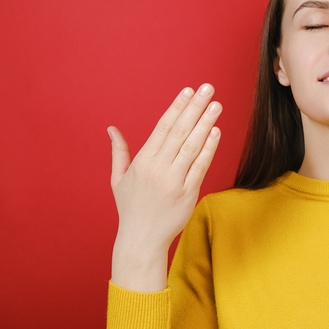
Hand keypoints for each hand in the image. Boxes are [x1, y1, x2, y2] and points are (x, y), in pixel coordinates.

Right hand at [108, 84, 221, 289]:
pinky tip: (216, 132)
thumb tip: (111, 129)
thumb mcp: (119, 179)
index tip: (188, 91)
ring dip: (205, 124)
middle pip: (179, 132)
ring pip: (191, 147)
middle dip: (194, 108)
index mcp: (142, 162)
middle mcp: (158, 169)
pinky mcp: (188, 194)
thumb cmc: (131, 208)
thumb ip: (119, 152)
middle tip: (207, 88)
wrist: (141, 240)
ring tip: (216, 105)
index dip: (176, 108)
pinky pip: (200, 167)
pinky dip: (209, 149)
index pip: (162, 128)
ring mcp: (174, 182)